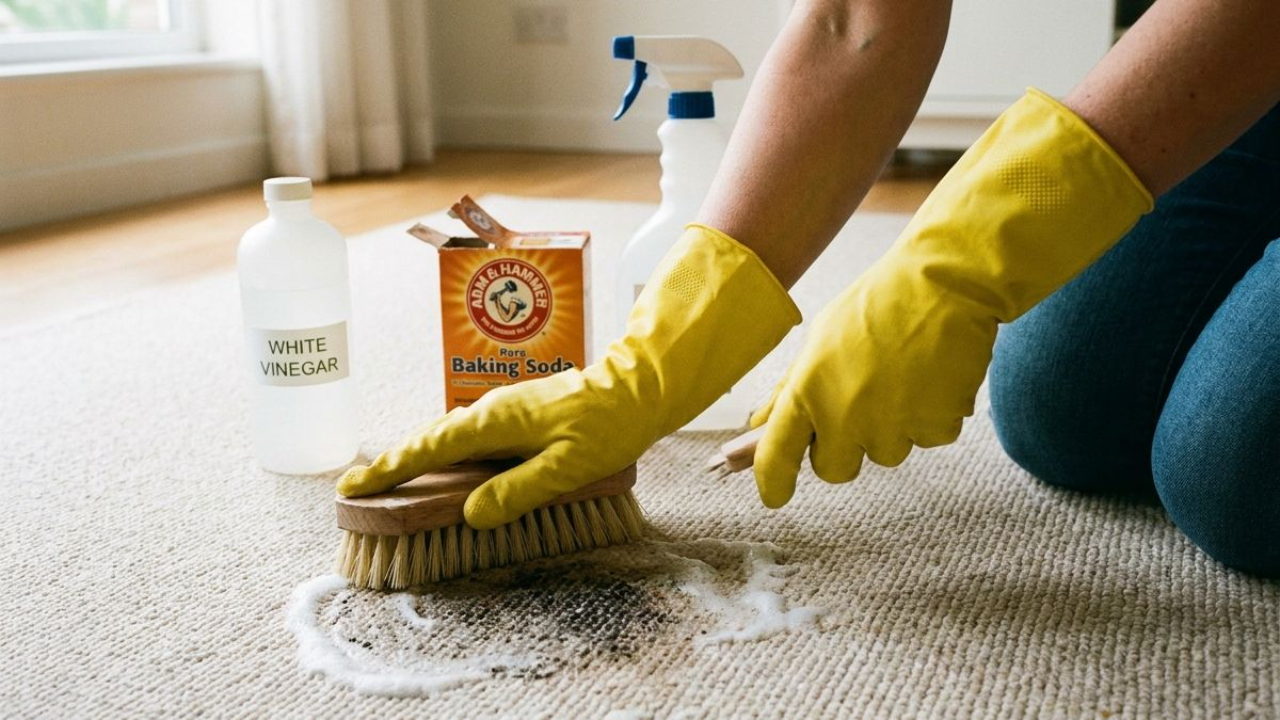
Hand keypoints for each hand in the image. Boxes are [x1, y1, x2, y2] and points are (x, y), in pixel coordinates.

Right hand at [338, 225, 800, 528]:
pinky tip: (444, 470)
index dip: (390, 470)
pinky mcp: (516, 416)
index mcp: (496, 423)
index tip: (352, 487)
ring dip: (417, 459)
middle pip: (429, 441)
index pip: (429, 448)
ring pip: (448, 438)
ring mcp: (503, 412)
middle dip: (393, 466)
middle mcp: (492, 413)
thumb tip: (470, 513)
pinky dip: (444, 453)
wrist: (638, 390)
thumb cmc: (607, 427)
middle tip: (356, 492)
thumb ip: (517, 490)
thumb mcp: (566, 467)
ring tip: (388, 484)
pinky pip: (468, 438)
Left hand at [750, 89, 1152, 506]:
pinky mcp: (935, 427)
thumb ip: (790, 387)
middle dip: (842, 449)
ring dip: (890, 427)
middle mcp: (845, 414)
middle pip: (833, 469)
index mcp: (808, 388)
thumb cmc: (877, 306)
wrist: (945, 284)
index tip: (773, 496)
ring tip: (901, 376)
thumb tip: (758, 426)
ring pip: (884, 454)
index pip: (776, 452)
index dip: (772, 481)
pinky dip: (929, 416)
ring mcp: (891, 424)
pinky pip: (925, 440)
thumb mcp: (821, 339)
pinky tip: (930, 378)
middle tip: (859, 405)